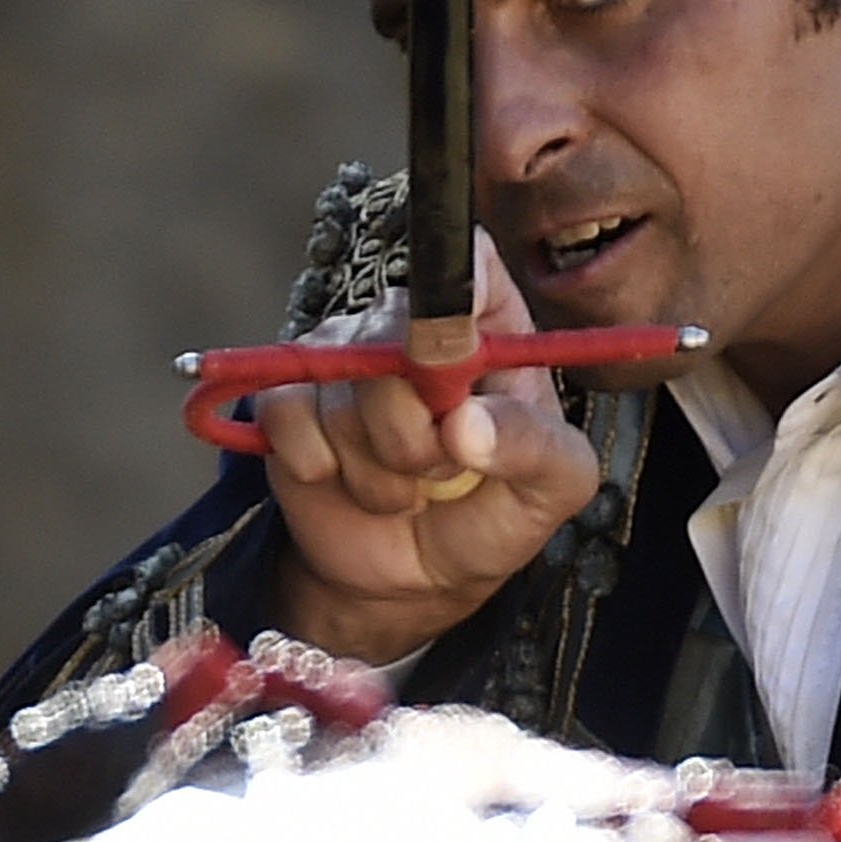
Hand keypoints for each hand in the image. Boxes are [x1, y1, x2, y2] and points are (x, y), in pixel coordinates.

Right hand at [260, 228, 600, 665]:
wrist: (414, 579)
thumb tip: (465, 424)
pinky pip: (289, 415)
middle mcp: (411, 325)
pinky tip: (344, 480)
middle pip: (397, 339)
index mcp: (491, 328)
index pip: (471, 262)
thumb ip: (533, 447)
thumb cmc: (494, 513)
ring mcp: (343, 356)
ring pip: (346, 398)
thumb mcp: (552, 487)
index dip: (458, 276)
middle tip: (443, 470)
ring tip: (403, 487)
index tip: (456, 329)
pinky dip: (318, 467)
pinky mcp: (288, 395)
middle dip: (419, 434)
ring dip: (377, 471)